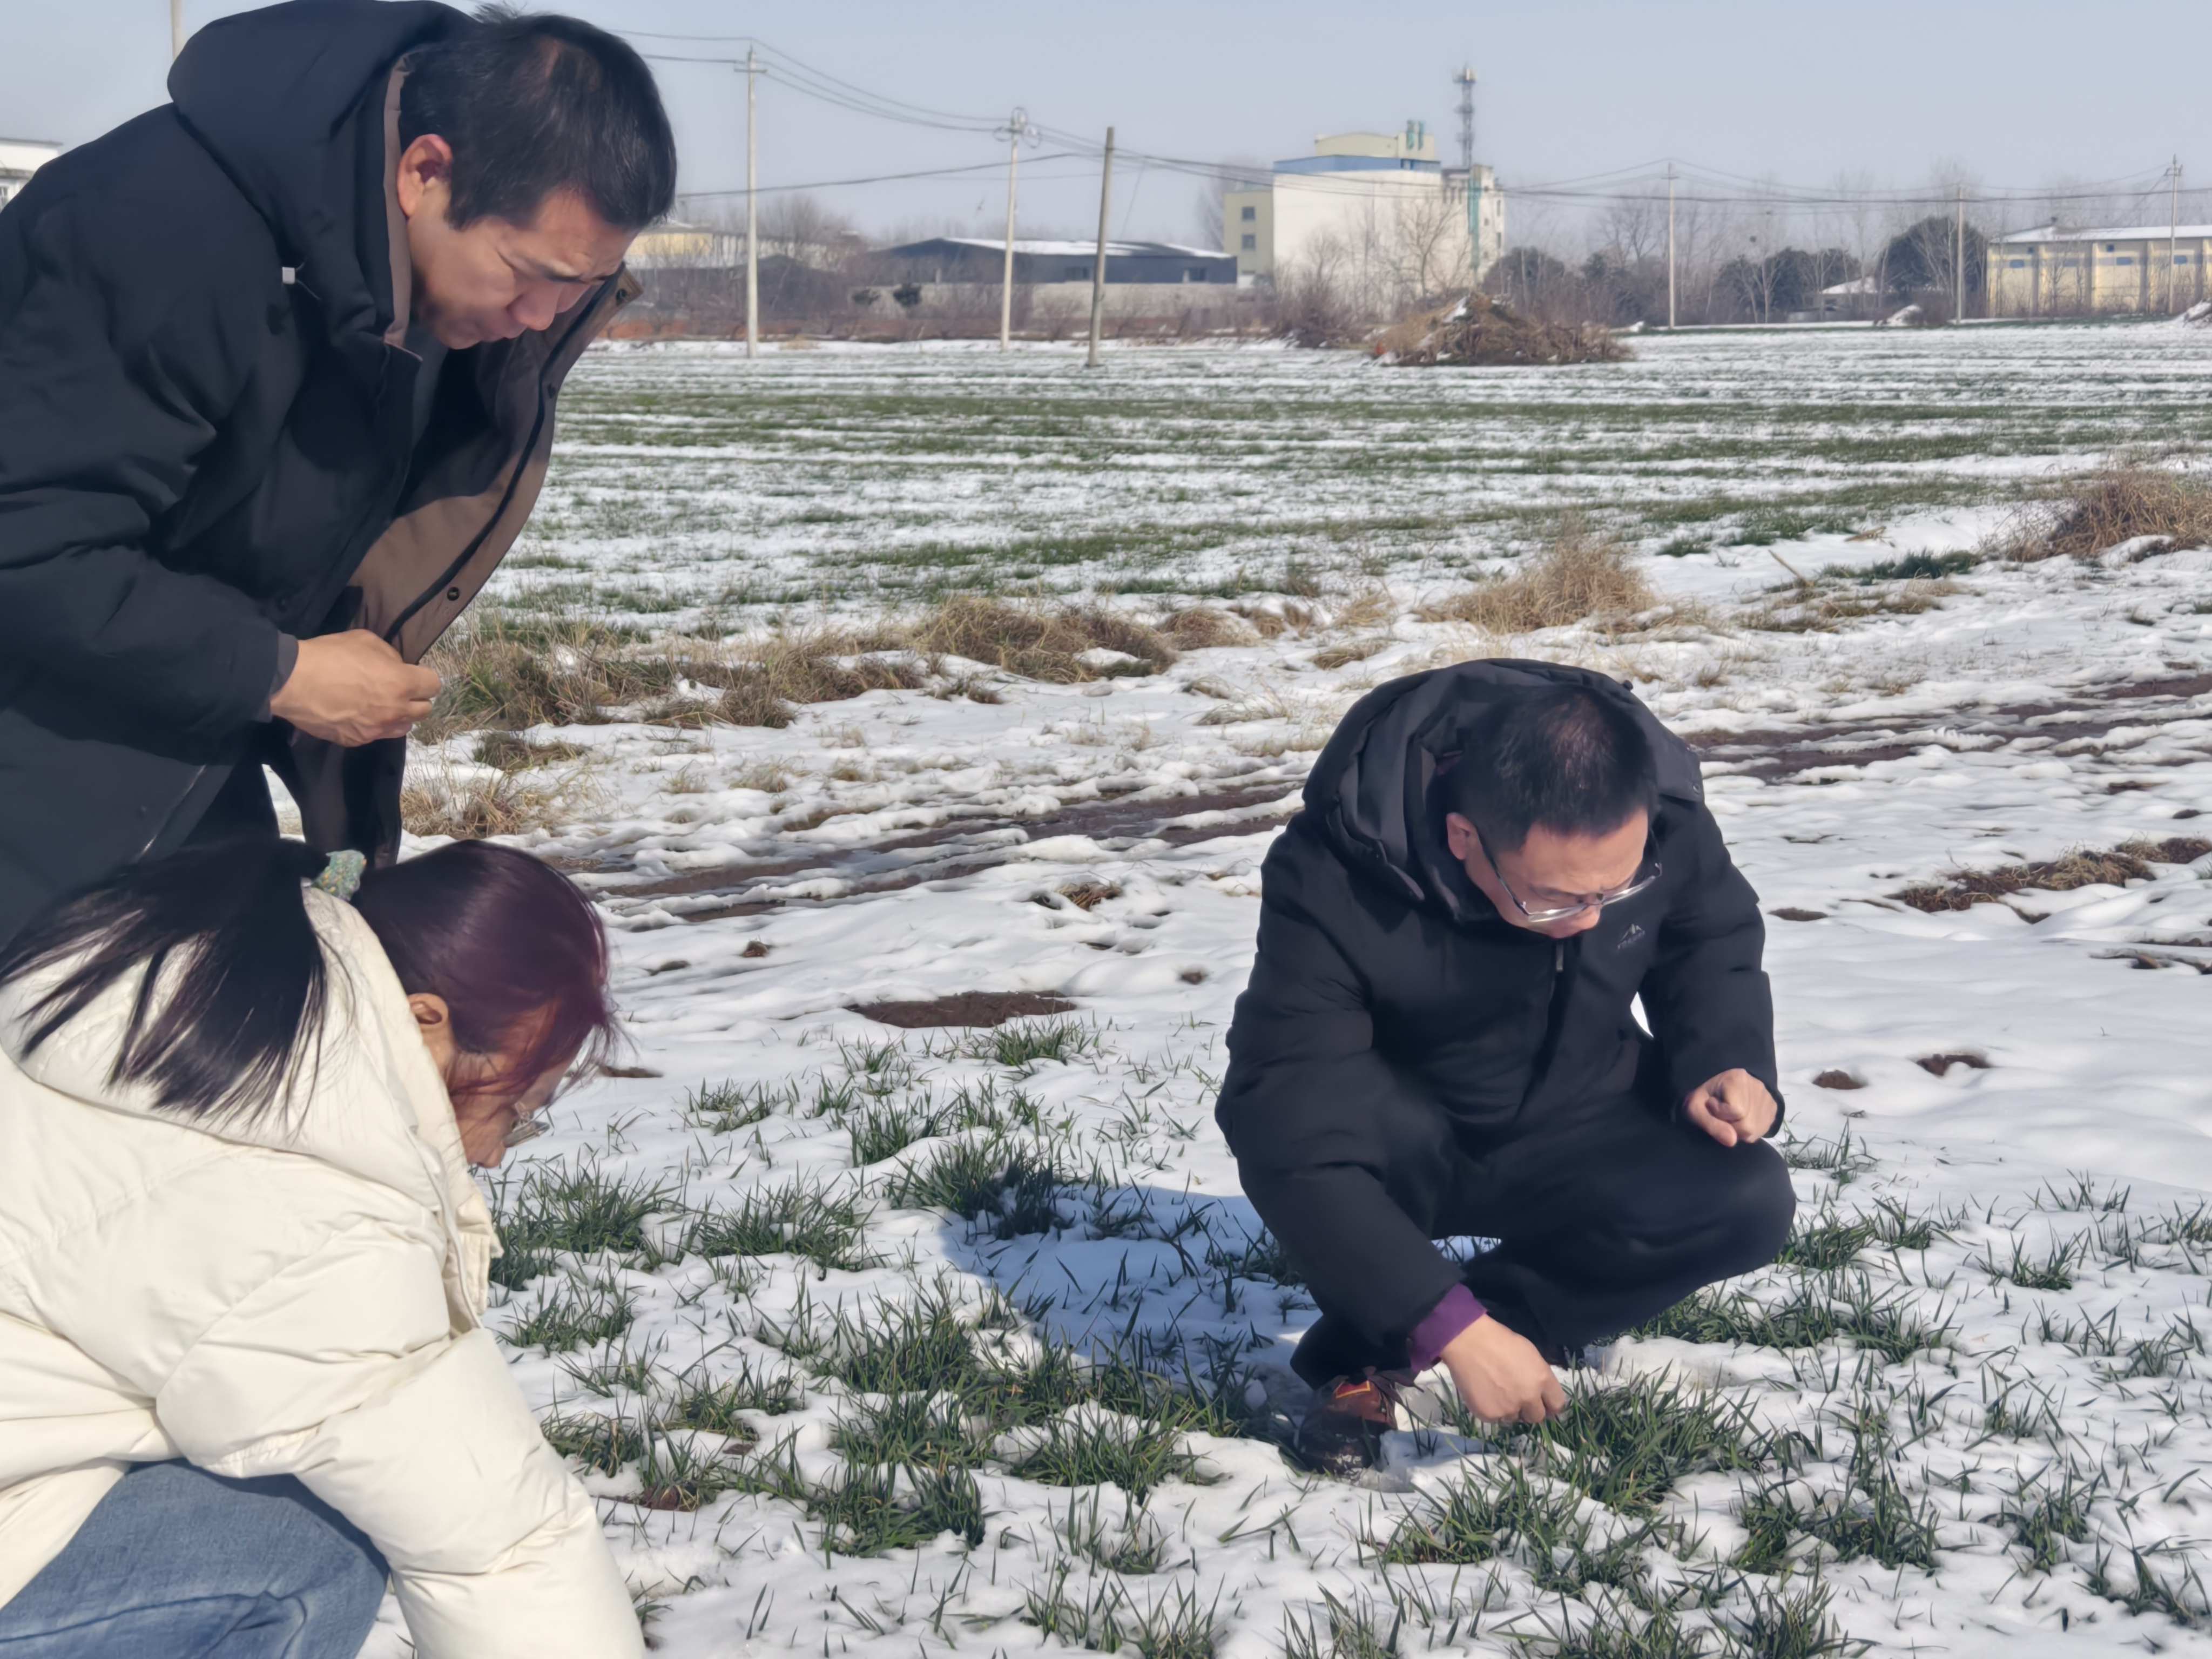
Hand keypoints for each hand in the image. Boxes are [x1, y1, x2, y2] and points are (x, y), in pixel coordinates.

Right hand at [271, 630, 440, 746]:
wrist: (292, 681)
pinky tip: (358, 714)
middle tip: (400, 690)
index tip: (414, 675)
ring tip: (382, 705)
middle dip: (416, 699)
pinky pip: (376, 735)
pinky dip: (374, 725)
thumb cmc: (330, 655)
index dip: (425, 678)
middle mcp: (395, 711)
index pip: (433, 685)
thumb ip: (390, 656)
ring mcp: (376, 729)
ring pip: (403, 728)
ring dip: (399, 716)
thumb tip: (398, 667)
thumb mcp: (366, 640)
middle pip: (424, 711)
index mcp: (402, 683)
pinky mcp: (356, 740)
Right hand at [1439, 1315, 1566, 1424]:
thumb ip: (1539, 1377)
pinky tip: (1484, 1393)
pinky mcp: (1490, 1415)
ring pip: (1514, 1418)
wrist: (1468, 1342)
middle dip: (1529, 1409)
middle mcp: (1529, 1397)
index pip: (1557, 1405)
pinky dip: (1491, 1409)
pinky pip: (1495, 1419)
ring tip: (1495, 1391)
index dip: (1549, 1404)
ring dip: (1509, 1409)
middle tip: (1516, 1397)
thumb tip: (1541, 1395)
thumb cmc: (1500, 1341)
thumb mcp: (1530, 1354)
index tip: (1543, 1403)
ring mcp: (1509, 1408)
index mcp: (1542, 1379)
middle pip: (1537, 1417)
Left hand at [1683, 1068, 1777, 1147]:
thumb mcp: (1695, 1108)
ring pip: (1755, 1131)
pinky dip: (1749, 1129)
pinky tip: (1741, 1117)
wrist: (1717, 1086)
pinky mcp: (1773, 1108)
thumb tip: (1732, 1141)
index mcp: (1737, 1078)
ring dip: (1738, 1129)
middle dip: (1730, 1125)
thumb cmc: (1704, 1097)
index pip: (1736, 1111)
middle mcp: (1759, 1086)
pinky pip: (1763, 1130)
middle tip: (1721, 1112)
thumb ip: (1711, 1124)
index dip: (1719, 1113)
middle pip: (1747, 1125)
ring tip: (1730, 1114)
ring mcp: (1768, 1098)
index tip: (1712, 1103)